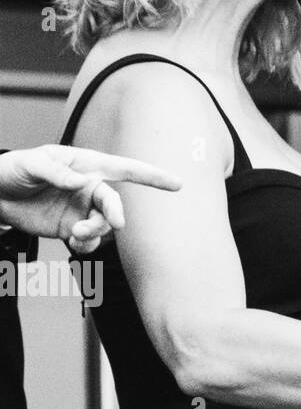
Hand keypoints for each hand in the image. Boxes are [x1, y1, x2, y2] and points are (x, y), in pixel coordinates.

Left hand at [0, 145, 181, 253]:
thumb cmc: (13, 169)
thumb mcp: (31, 163)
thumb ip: (56, 172)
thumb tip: (82, 183)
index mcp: (86, 166)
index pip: (126, 169)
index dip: (153, 176)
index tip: (176, 184)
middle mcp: (89, 188)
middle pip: (114, 202)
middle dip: (116, 213)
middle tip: (114, 223)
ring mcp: (81, 210)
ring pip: (103, 225)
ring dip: (96, 232)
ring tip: (76, 234)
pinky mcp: (69, 229)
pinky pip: (88, 241)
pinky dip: (85, 245)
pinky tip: (74, 243)